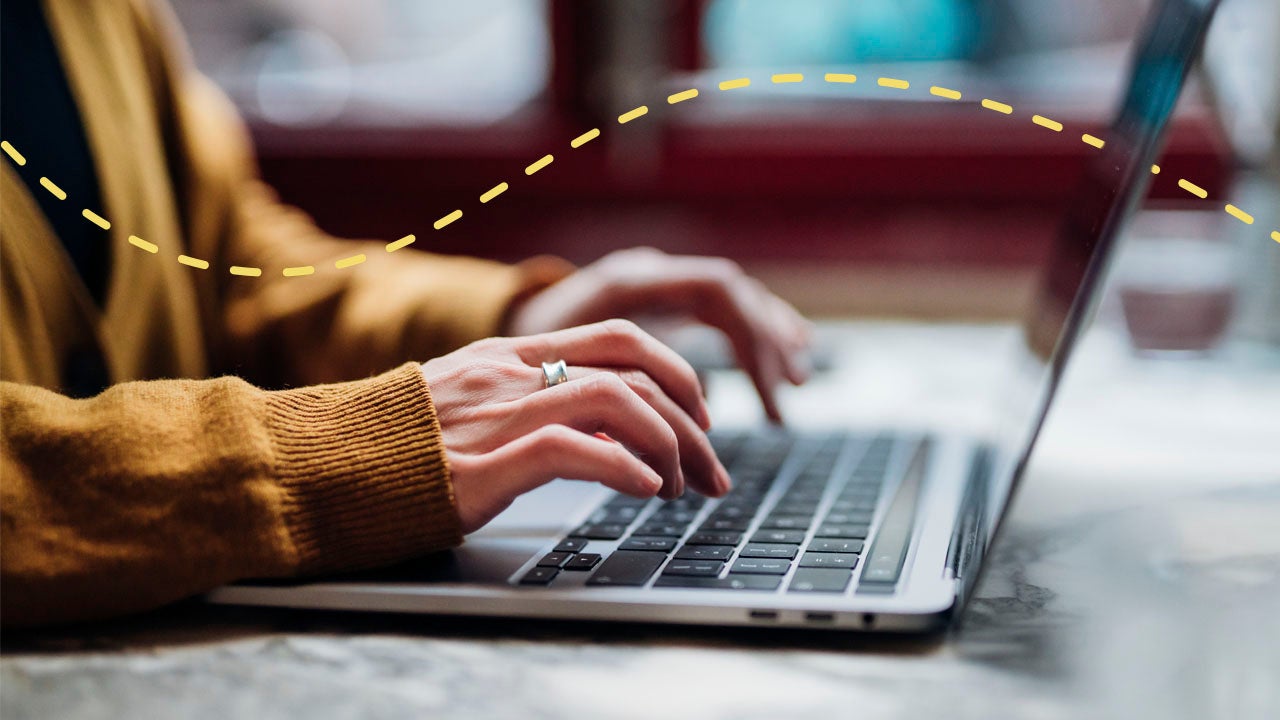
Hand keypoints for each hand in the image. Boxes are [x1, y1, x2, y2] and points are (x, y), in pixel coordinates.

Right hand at [421, 320, 731, 533]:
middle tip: (712, 468)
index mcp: (512, 356)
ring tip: (680, 488)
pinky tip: (645, 492)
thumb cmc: (393, 446)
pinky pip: (573, 450)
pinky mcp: (482, 464)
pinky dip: (624, 469)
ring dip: (668, 447)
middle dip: (691, 419)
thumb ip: (529, 402)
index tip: (699, 419)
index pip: (621, 339)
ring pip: (617, 402)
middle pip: (636, 366)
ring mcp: (498, 414)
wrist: (318, 465)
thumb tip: (604, 430)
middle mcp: (512, 374)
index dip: (677, 374)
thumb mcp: (467, 405)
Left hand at [507, 247, 812, 421]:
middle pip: (732, 295)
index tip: (764, 395)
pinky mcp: (657, 301)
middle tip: (785, 401)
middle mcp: (649, 272)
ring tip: (797, 381)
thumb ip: (606, 398)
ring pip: (732, 299)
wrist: (491, 322)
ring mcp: (656, 282)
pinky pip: (721, 309)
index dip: (749, 342)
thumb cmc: (514, 359)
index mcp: (628, 280)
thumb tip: (658, 447)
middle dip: (766, 349)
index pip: (716, 290)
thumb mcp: (554, 376)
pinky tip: (785, 352)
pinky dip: (753, 332)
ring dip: (768, 339)